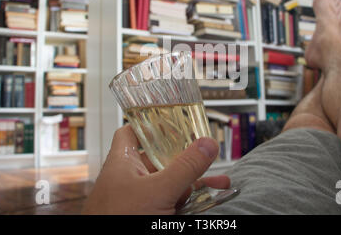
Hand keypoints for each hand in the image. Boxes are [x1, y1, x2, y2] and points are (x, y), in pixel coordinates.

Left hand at [82, 125, 229, 214]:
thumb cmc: (119, 219)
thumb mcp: (158, 191)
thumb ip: (184, 167)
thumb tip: (207, 143)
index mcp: (123, 163)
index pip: (133, 133)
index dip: (151, 125)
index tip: (174, 121)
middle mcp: (129, 179)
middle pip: (161, 160)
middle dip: (188, 159)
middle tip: (209, 156)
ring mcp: (138, 199)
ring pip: (170, 184)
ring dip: (194, 182)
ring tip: (220, 183)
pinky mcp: (148, 215)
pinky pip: (171, 203)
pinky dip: (189, 202)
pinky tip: (208, 201)